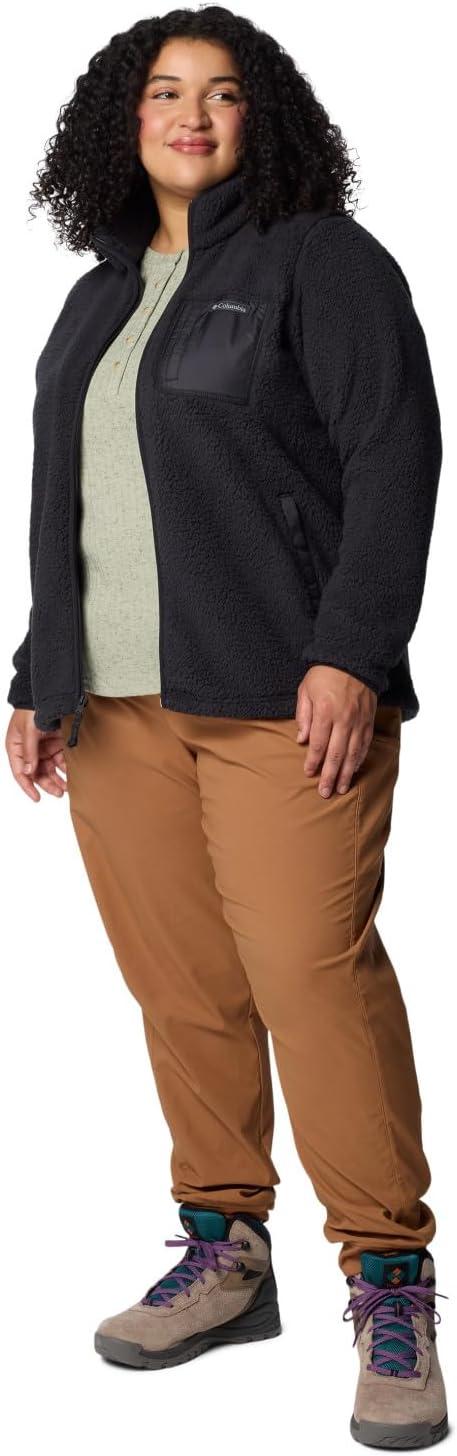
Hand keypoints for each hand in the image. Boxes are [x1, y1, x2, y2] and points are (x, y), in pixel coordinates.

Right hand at [5, 708, 67, 802]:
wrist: (49, 690)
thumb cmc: (33, 707)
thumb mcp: (29, 729)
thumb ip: (29, 750)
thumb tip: (28, 772)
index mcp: (16, 746)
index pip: (19, 771)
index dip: (27, 786)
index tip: (36, 797)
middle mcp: (28, 749)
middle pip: (36, 773)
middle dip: (47, 784)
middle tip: (59, 793)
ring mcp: (42, 746)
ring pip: (49, 768)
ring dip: (57, 778)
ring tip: (68, 787)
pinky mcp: (55, 742)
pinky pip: (59, 759)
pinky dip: (65, 767)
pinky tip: (72, 772)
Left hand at [295, 666, 376, 797]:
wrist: (353, 660)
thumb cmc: (325, 674)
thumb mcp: (306, 690)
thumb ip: (303, 716)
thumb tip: (301, 740)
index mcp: (325, 711)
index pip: (318, 743)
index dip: (313, 761)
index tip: (308, 773)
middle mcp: (344, 719)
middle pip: (336, 753)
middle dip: (329, 775)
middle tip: (325, 793)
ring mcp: (358, 721)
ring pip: (352, 753)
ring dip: (346, 773)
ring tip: (340, 788)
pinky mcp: (369, 721)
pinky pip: (365, 745)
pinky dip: (359, 759)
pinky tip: (354, 770)